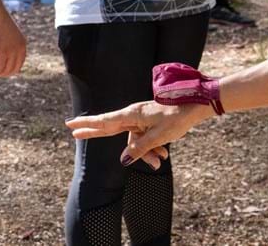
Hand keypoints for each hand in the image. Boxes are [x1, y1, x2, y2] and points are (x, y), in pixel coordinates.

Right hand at [0, 9, 25, 76]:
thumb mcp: (7, 34)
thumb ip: (8, 43)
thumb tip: (3, 50)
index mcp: (22, 46)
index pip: (19, 64)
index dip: (9, 70)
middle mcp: (19, 50)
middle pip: (13, 70)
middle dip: (2, 74)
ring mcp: (10, 52)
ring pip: (4, 71)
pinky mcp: (0, 53)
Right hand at [66, 101, 212, 168]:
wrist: (196, 107)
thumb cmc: (177, 118)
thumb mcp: (158, 136)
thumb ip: (140, 148)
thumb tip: (125, 159)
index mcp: (132, 115)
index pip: (105, 121)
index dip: (87, 125)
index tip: (71, 125)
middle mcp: (134, 116)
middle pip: (111, 127)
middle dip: (94, 132)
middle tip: (72, 132)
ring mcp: (142, 119)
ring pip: (135, 140)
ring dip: (146, 153)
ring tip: (160, 160)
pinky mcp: (151, 122)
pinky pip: (146, 139)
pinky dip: (154, 147)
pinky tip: (164, 156)